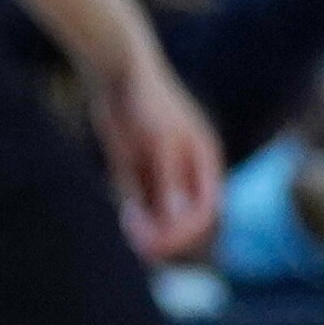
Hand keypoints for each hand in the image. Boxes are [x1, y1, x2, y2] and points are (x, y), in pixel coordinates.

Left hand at [93, 52, 224, 264]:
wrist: (117, 73)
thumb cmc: (147, 101)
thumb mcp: (160, 140)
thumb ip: (169, 179)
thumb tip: (180, 218)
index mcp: (204, 160)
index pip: (206, 208)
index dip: (188, 231)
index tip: (164, 244)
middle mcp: (187, 169)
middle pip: (186, 215)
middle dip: (170, 236)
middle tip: (147, 251)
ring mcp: (162, 170)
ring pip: (163, 213)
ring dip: (153, 231)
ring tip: (136, 243)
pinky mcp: (138, 170)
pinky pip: (142, 203)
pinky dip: (137, 218)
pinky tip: (127, 224)